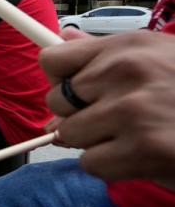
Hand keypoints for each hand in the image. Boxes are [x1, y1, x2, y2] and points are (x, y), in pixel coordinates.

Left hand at [39, 28, 174, 187]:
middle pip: (56, 101)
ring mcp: (133, 110)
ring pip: (69, 134)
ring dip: (93, 142)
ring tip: (128, 135)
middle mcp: (125, 71)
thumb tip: (62, 40)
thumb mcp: (155, 54)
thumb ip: (105, 52)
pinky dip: (109, 166)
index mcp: (125, 46)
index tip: (76, 90)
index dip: (58, 79)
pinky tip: (136, 155)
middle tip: (112, 118)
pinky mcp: (144, 148)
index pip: (52, 60)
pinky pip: (90, 163)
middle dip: (78, 114)